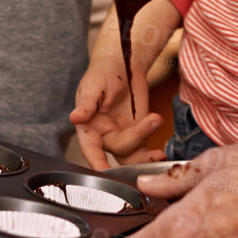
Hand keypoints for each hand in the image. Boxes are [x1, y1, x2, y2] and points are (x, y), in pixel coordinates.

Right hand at [69, 53, 161, 170]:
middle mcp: (104, 136)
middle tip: (153, 119)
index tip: (105, 173)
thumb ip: (86, 103)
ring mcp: (123, 137)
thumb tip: (74, 118)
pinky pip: (144, 151)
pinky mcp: (139, 134)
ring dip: (146, 152)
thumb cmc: (102, 73)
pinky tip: (162, 153)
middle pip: (119, 149)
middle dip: (136, 137)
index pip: (90, 149)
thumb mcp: (93, 85)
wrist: (123, 64)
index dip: (97, 163)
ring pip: (132, 155)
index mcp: (89, 128)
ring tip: (158, 128)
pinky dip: (153, 154)